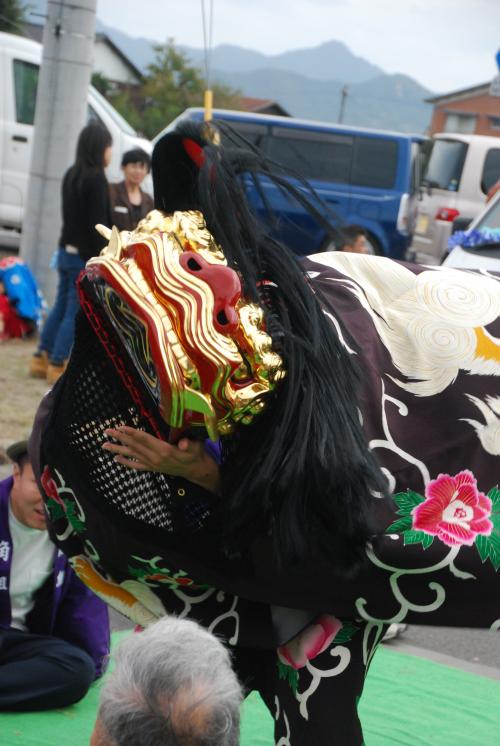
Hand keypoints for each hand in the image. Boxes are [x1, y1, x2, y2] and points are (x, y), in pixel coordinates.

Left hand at [102, 426, 219, 493]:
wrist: (196, 470)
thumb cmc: (195, 454)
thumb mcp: (195, 446)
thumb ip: (189, 444)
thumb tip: (183, 444)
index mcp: (164, 450)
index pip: (144, 439)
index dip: (131, 432)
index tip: (121, 427)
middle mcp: (155, 458)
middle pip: (134, 446)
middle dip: (120, 438)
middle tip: (107, 431)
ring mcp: (153, 464)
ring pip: (132, 455)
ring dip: (118, 449)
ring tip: (105, 445)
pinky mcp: (153, 468)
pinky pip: (136, 466)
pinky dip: (126, 462)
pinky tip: (116, 459)